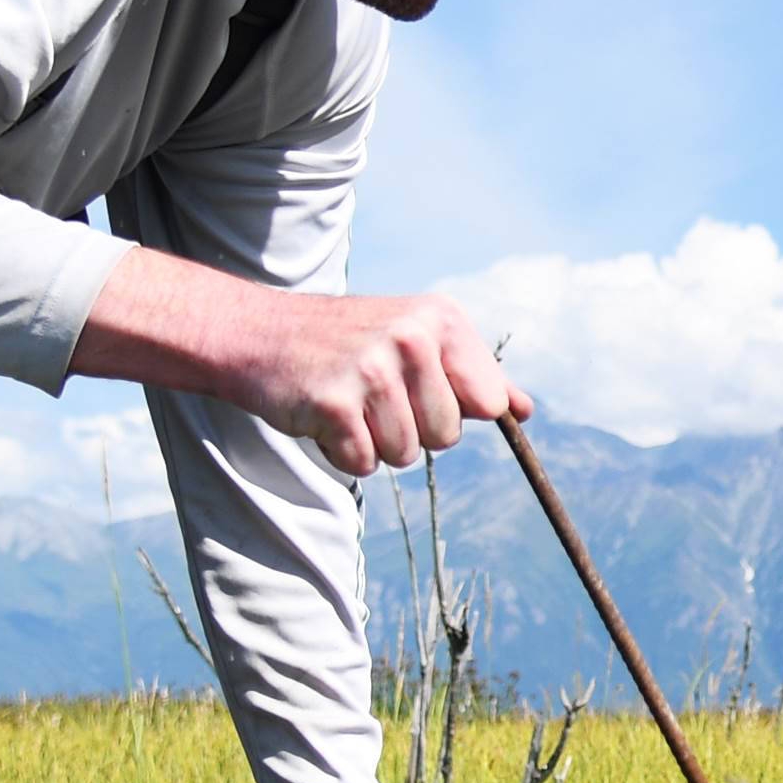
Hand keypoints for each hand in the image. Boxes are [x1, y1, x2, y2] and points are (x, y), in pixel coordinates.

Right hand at [83, 249, 524, 481]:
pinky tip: (321, 413)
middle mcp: (411, 336)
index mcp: (440, 318)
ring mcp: (371, 369)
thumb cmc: (343, 343)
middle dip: (409, 430)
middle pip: (447, 436)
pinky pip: (363, 464)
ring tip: (345, 401)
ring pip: (404, 455)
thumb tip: (525, 409)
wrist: (256, 335)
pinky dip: (341, 452)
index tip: (415, 388)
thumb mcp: (413, 340)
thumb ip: (471, 374)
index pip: (487, 403)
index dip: (452, 409)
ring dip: (373, 442)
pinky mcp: (333, 403)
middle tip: (370, 394)